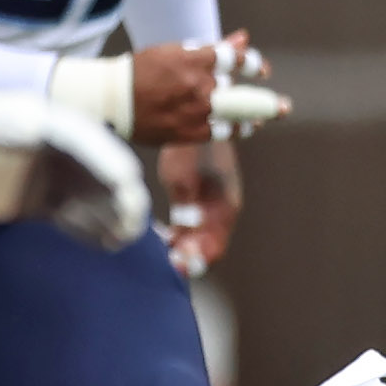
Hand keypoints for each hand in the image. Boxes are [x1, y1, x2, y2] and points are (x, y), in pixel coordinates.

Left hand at [0, 65, 149, 250]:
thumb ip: (0, 124)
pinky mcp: (34, 199)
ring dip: (112, 213)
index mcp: (43, 120)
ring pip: (93, 194)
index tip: (125, 189)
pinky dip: (91, 228)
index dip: (109, 164)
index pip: (88, 142)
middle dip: (121, 193)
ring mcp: (45, 173)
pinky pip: (73, 215)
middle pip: (100, 168)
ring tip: (121, 238)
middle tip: (129, 223)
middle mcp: (52, 146)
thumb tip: (37, 126)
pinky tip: (104, 244)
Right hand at [132, 32, 284, 143]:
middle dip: (268, 103)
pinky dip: (236, 129)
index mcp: (195, 59)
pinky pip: (223, 132)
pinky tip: (245, 127)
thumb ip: (215, 47)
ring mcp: (196, 110)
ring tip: (265, 118)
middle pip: (244, 95)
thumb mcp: (177, 51)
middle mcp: (200, 85)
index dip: (253, 64)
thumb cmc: (143, 70)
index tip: (261, 70)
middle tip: (285, 107)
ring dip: (255, 118)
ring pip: (236, 116)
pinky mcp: (190, 131)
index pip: (235, 59)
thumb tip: (244, 38)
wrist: (112, 99)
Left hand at [158, 140, 240, 277]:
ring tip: (160, 247)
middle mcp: (222, 212)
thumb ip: (184, 208)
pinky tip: (161, 235)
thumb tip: (181, 237)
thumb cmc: (191, 146)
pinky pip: (192, 229)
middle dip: (187, 257)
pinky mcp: (201, 202)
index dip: (195, 261)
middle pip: (207, 248)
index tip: (175, 264)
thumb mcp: (182, 177)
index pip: (214, 248)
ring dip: (182, 248)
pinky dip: (179, 236)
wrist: (200, 121)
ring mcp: (213, 208)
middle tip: (164, 260)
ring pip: (199, 240)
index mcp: (224, 207)